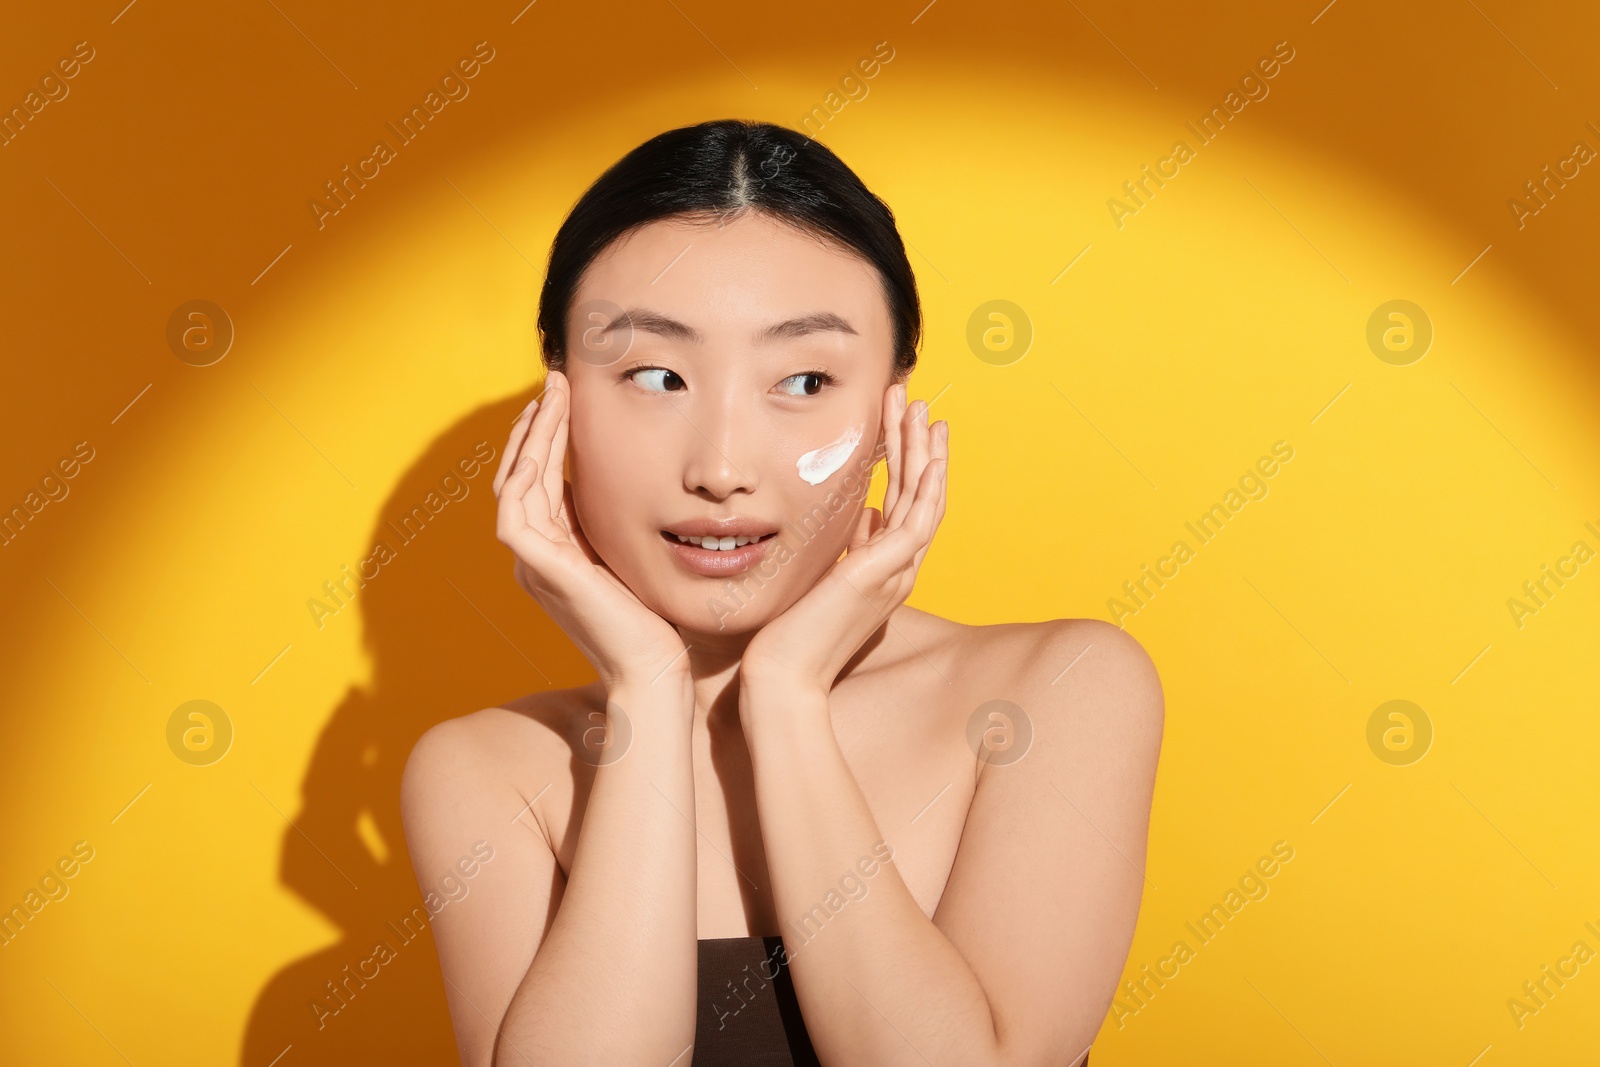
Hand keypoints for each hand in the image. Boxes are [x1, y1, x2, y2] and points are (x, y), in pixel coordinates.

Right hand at [495, 371, 689, 691]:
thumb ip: (613, 523)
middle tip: (554, 382)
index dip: (547, 439)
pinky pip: (517, 509)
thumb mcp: (630, 555)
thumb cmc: (654, 619)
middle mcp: (535, 557)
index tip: (565, 399)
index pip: (538, 483)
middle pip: (520, 476)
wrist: (654, 668)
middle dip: (535, 426)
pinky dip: (527, 468)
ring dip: (531, 435)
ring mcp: (532, 564)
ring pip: (516, 483)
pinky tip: (547, 437)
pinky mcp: (539, 570)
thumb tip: (624, 477)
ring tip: (551, 394)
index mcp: (553, 554)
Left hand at [740, 383, 947, 697]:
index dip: (909, 463)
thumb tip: (865, 513)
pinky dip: (926, 485)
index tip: (908, 427)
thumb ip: (850, 546)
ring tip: (920, 408)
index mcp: (884, 570)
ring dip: (923, 451)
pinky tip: (927, 453)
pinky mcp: (883, 573)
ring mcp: (895, 572)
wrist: (785, 676)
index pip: (905, 505)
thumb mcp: (824, 576)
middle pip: (920, 495)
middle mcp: (898, 570)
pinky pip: (917, 520)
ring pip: (923, 499)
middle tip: (917, 401)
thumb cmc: (792, 636)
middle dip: (918, 444)